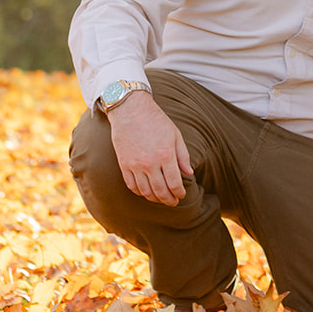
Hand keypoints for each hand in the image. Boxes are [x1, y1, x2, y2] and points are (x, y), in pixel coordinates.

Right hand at [107, 91, 192, 205]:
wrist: (130, 110)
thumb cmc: (156, 120)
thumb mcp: (175, 135)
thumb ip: (183, 156)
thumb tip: (189, 174)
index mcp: (165, 155)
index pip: (174, 183)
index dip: (179, 192)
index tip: (181, 195)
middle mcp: (150, 163)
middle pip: (160, 191)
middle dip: (169, 199)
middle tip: (173, 202)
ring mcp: (135, 165)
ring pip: (146, 191)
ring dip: (155, 198)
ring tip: (161, 199)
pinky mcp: (124, 165)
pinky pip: (132, 186)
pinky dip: (140, 192)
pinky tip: (146, 192)